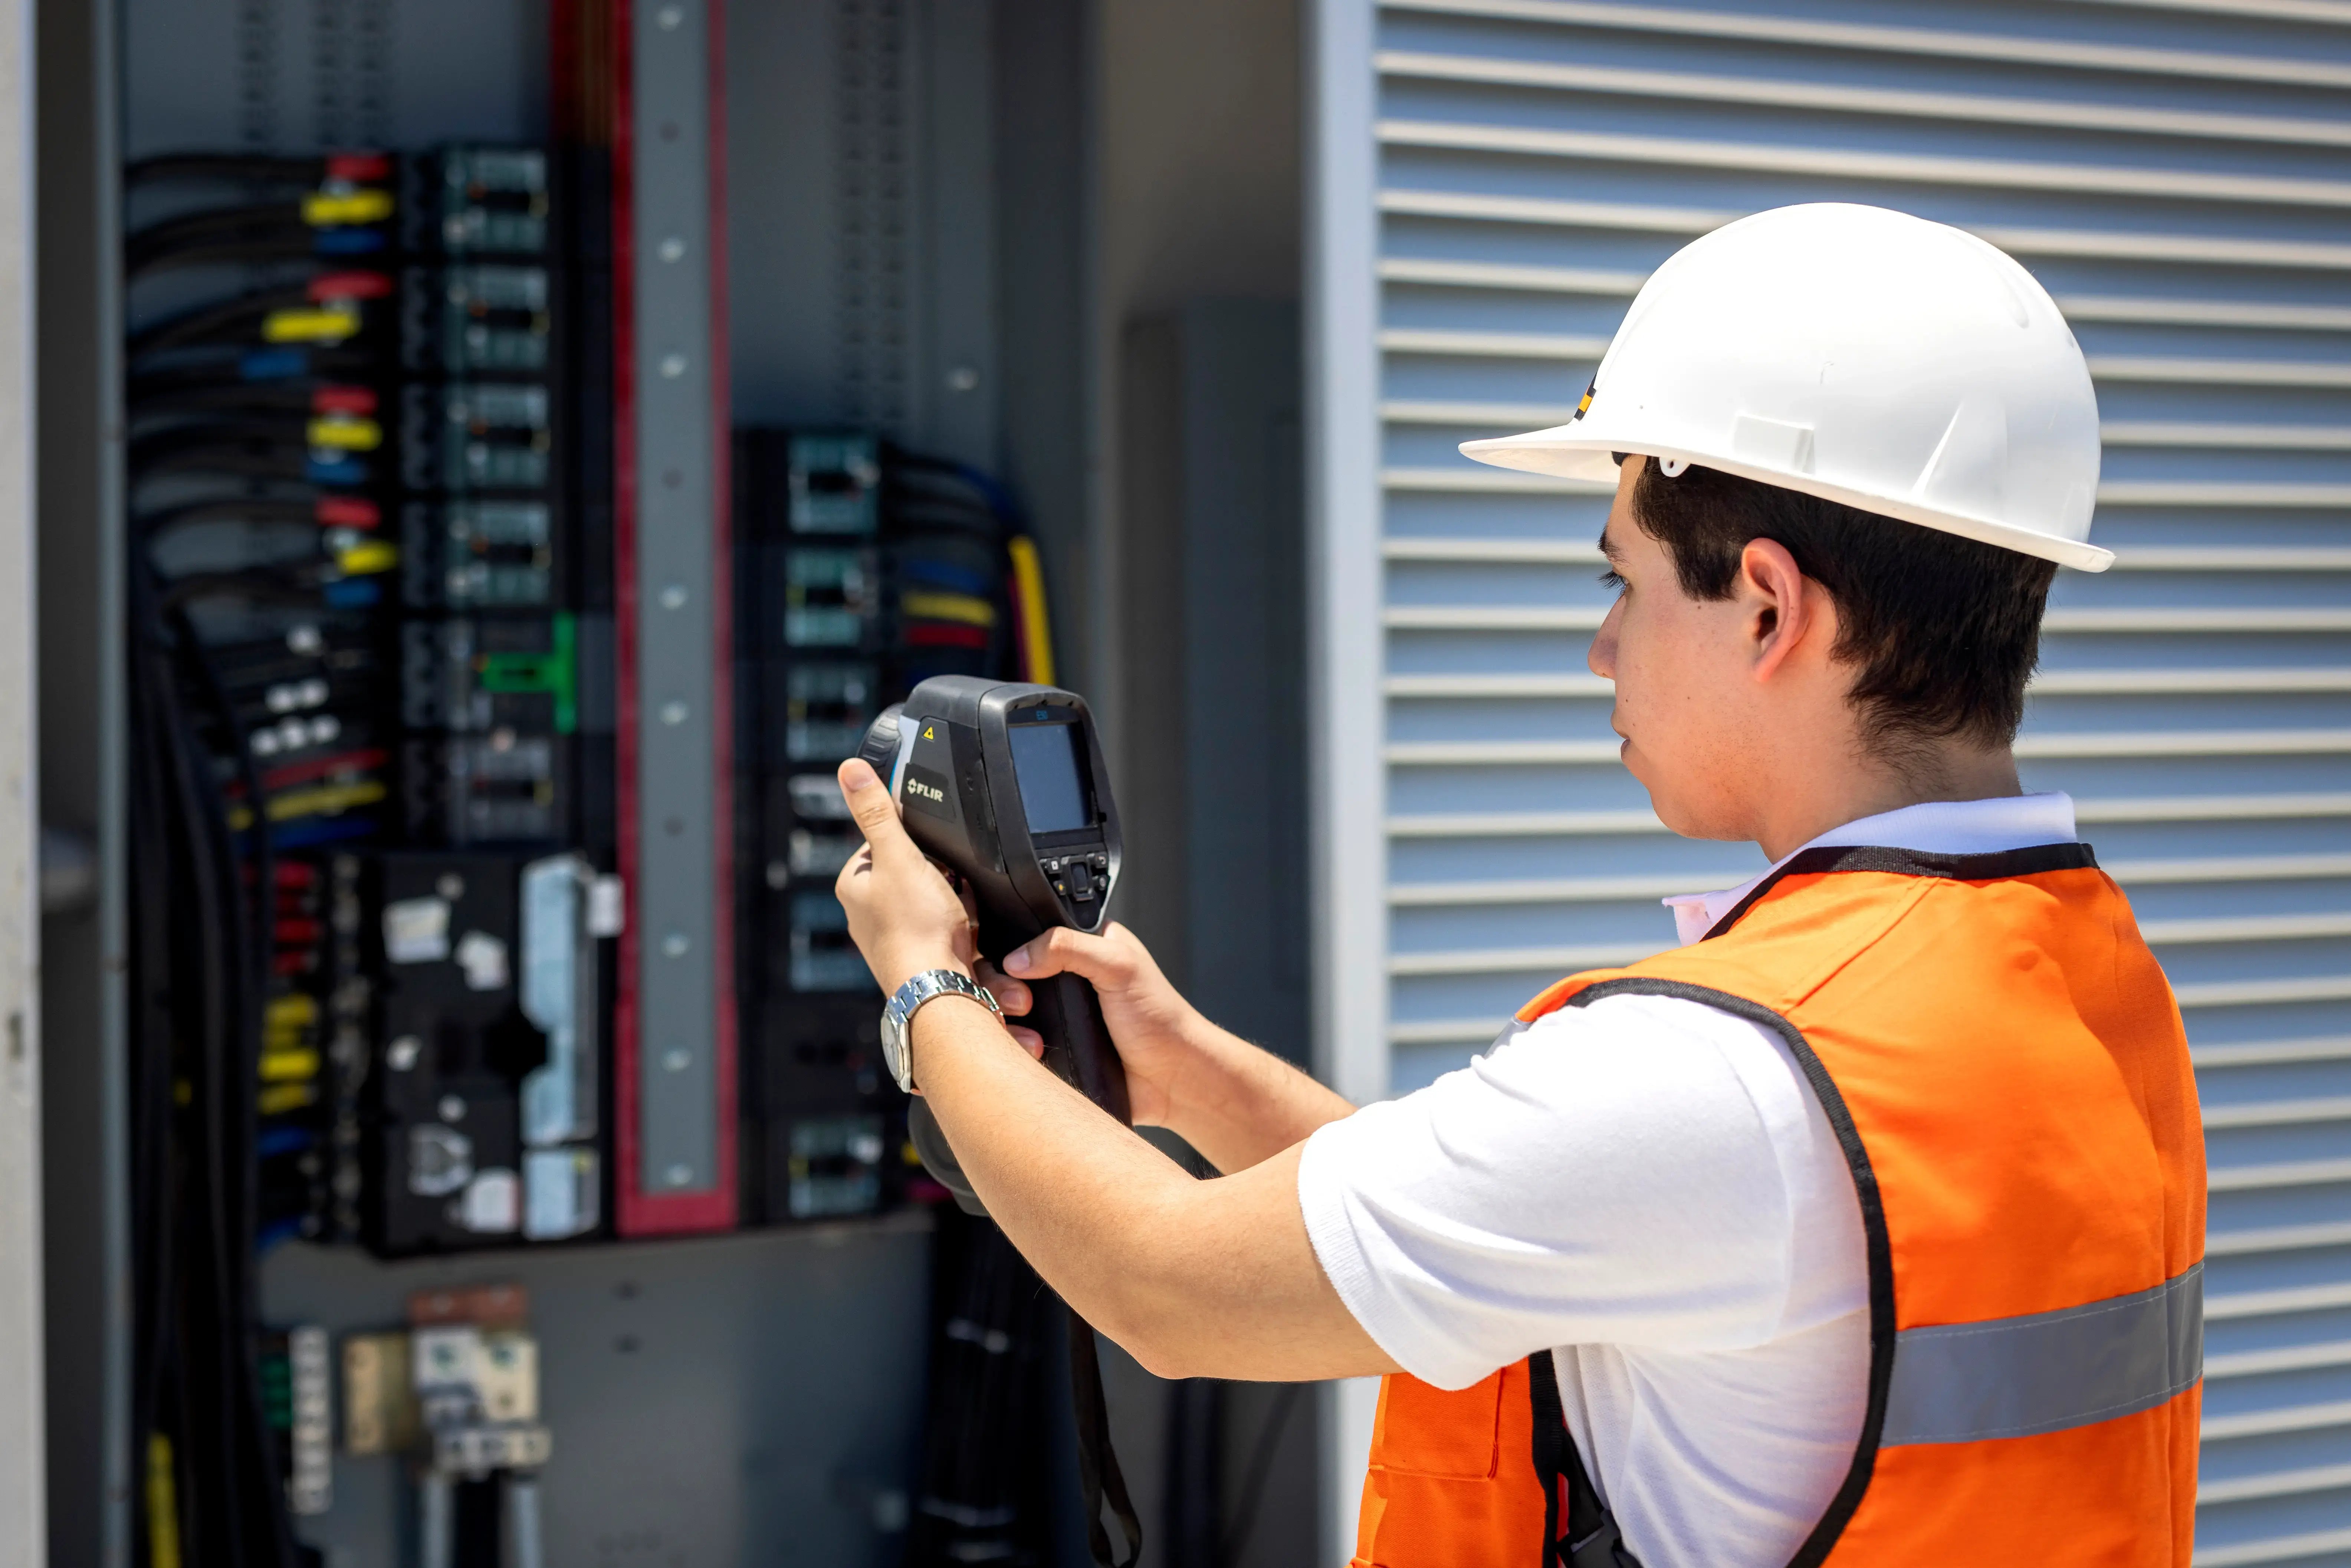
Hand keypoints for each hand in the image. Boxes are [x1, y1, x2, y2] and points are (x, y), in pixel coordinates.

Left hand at [832, 758, 977, 994]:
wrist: (939, 988)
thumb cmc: (914, 928)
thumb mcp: (898, 855)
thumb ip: (877, 812)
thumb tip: (849, 769)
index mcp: (853, 885)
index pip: (887, 843)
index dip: (918, 845)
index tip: (935, 858)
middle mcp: (866, 914)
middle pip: (916, 872)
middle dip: (942, 878)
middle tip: (951, 889)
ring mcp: (892, 937)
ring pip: (934, 902)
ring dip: (955, 905)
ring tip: (960, 916)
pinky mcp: (919, 955)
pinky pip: (945, 929)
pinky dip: (960, 929)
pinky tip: (965, 935)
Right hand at [974, 923, 1213, 1128]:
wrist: (1172, 1079)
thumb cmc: (1159, 1018)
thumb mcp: (1119, 965)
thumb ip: (1069, 947)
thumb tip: (1017, 959)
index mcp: (1082, 947)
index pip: (1027, 934)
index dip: (1009, 948)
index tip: (1012, 967)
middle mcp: (1063, 979)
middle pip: (1003, 973)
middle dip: (1001, 988)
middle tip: (1022, 1003)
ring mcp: (1054, 1015)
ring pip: (1003, 1010)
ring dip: (1005, 1021)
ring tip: (1033, 1037)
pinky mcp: (1051, 1048)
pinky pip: (1014, 1044)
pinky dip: (1015, 1048)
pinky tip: (1035, 1052)